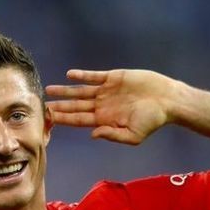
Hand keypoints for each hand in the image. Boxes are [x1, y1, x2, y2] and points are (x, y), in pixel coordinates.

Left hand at [45, 69, 177, 144]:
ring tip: (49, 89)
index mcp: (104, 120)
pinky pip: (94, 76)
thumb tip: (92, 134)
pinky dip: (82, 76)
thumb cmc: (153, 121)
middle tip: (41, 105)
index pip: (78, 119)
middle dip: (59, 106)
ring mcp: (107, 91)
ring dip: (65, 90)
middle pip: (75, 105)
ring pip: (81, 91)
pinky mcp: (114, 78)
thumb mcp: (133, 135)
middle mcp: (102, 105)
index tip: (49, 118)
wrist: (168, 101)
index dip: (63, 119)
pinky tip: (69, 75)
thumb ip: (112, 135)